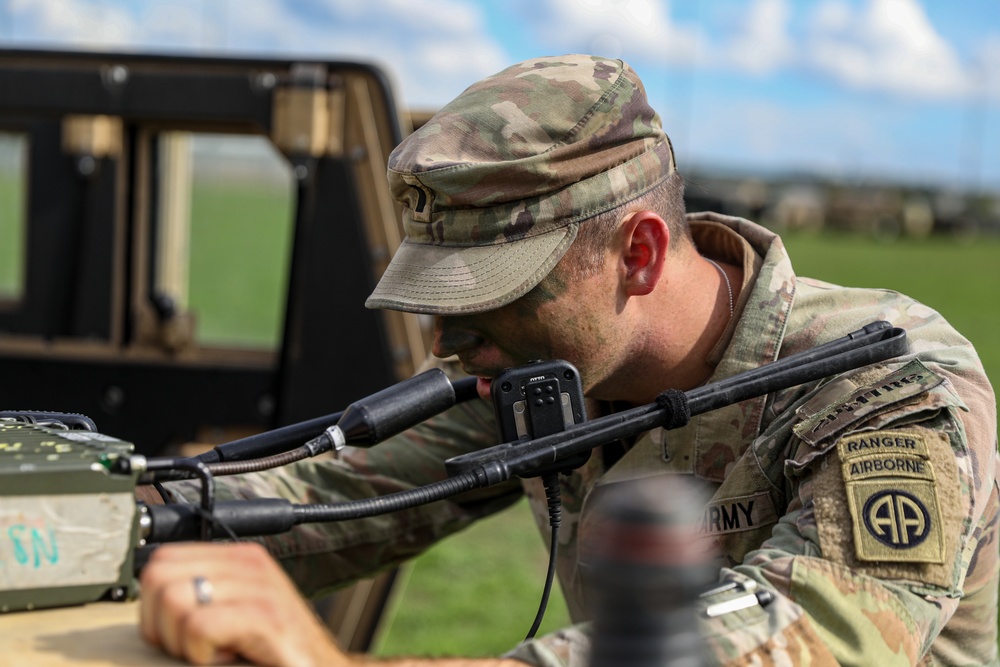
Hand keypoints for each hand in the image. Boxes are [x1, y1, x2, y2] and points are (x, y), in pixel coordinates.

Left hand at [139, 542, 350, 665]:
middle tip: (194, 648)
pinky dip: (201, 654)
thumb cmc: (272, 654)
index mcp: (239, 557)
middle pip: (158, 577)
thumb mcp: (234, 615)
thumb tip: (150, 599)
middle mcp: (249, 563)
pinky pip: (200, 626)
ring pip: (173, 600)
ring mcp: (261, 586)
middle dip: (161, 625)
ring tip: (214, 653)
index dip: (152, 608)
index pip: (161, 560)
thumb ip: (202, 598)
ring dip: (182, 642)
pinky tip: (227, 659)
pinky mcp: (267, 617)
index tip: (179, 636)